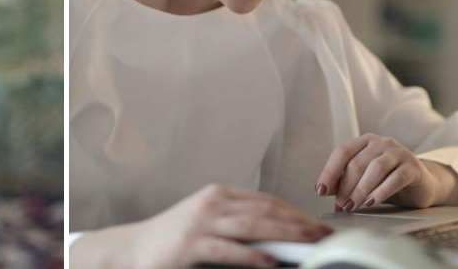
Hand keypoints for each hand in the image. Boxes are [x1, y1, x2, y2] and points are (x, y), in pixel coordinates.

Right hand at [125, 184, 330, 268]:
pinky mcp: (191, 244)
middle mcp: (212, 202)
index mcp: (219, 195)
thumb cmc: (171, 242)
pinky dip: (253, 255)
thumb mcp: (207, 227)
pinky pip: (229, 249)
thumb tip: (276, 243)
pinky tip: (272, 262)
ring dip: (287, 235)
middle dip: (300, 223)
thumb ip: (237, 228)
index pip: (266, 200)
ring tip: (311, 244)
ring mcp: (201, 222)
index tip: (318, 225)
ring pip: (253, 225)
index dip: (295, 212)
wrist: (131, 249)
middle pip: (265, 210)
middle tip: (326, 235)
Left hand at [316, 133, 450, 211]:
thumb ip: (345, 181)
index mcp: (366, 141)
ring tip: (353, 206)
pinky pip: (395, 178)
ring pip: (375, 168)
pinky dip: (381, 191)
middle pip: (357, 162)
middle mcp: (382, 143)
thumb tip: (324, 190)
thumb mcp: (364, 179)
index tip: (321, 190)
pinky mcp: (413, 167)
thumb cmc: (388, 181)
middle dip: (346, 186)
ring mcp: (399, 153)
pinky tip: (371, 202)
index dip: (329, 171)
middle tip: (340, 205)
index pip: (342, 152)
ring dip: (360, 190)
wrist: (422, 184)